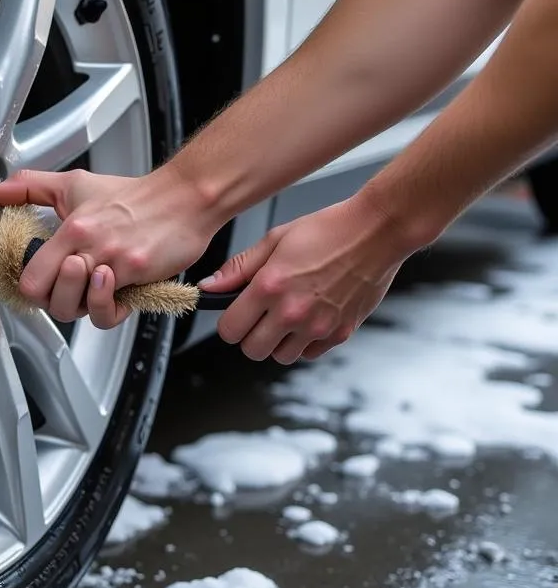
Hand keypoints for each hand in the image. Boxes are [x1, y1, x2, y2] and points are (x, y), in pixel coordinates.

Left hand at [0, 167, 219, 327]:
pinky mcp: (138, 273)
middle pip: (49, 298)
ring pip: (79, 308)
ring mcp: (115, 262)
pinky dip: (107, 306)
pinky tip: (110, 288)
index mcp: (71, 228)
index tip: (44, 279)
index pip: (30, 277)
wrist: (184, 198)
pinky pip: (111, 311)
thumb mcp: (75, 184)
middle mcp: (90, 246)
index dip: (33, 286)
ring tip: (93, 279)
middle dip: (54, 297)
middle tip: (68, 283)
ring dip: (83, 300)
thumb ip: (31, 187)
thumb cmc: (133, 196)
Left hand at [199, 193, 410, 363]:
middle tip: (259, 317)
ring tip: (286, 316)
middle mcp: (292, 312)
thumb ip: (238, 268)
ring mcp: (318, 326)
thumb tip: (210, 286)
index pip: (230, 330)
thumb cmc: (328, 230)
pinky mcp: (341, 333)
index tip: (235, 314)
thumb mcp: (274, 239)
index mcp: (270, 287)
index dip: (229, 323)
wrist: (376, 232)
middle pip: (253, 350)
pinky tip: (308, 319)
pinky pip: (310, 354)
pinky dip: (305, 343)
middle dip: (250, 336)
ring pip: (281, 357)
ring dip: (278, 342)